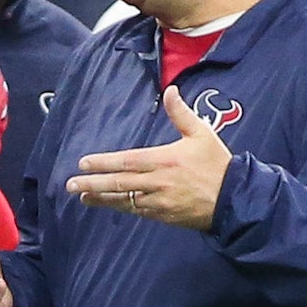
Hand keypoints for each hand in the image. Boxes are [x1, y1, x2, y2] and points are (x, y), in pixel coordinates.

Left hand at [67, 85, 231, 230]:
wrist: (235, 200)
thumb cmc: (217, 164)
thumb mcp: (202, 133)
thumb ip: (181, 113)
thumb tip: (170, 90)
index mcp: (166, 160)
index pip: (127, 161)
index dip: (103, 162)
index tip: (83, 163)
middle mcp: (159, 182)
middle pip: (119, 183)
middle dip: (93, 184)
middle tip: (71, 184)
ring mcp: (160, 202)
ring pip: (125, 200)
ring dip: (102, 199)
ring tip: (82, 196)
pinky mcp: (164, 216)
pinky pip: (137, 211)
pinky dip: (120, 207)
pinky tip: (107, 204)